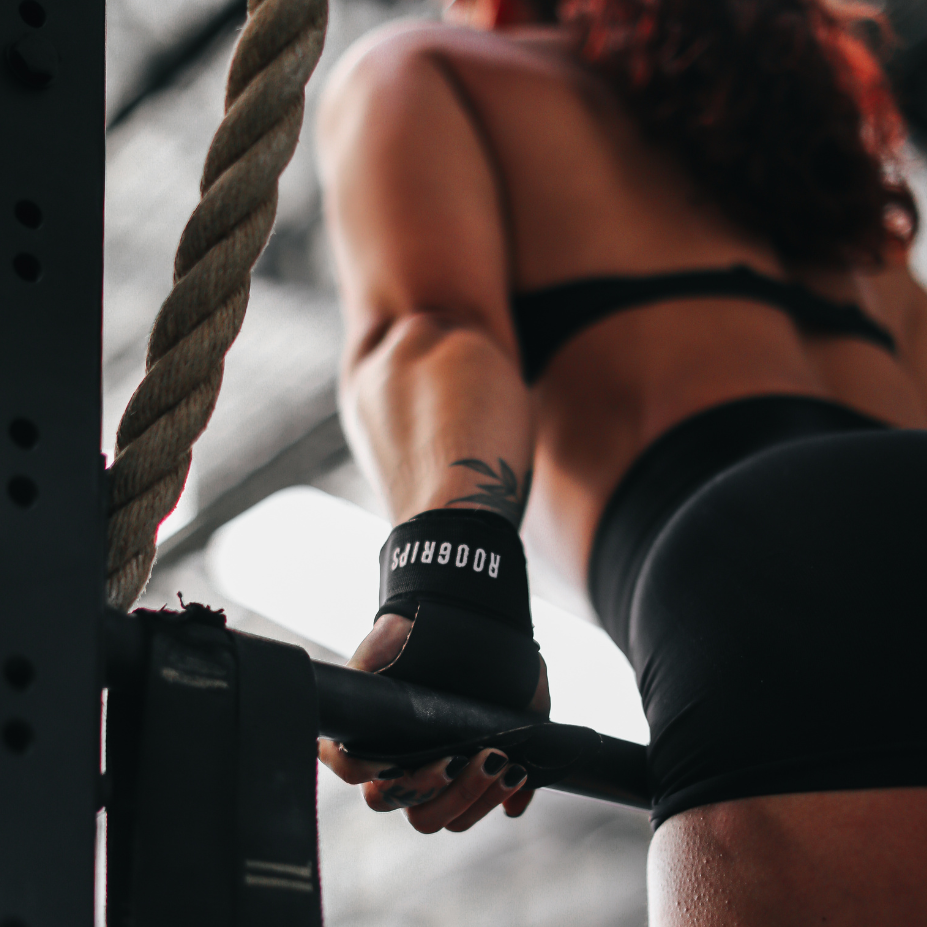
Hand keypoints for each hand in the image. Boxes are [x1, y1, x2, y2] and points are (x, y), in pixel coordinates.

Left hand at [318, 612, 550, 832]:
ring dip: (420, 787)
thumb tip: (516, 805)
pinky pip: (340, 759)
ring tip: (450, 759)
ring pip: (381, 799)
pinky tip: (395, 756)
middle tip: (489, 759)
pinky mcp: (355, 716)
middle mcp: (409, 766)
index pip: (451, 816)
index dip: (478, 806)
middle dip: (461, 796)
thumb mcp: (523, 708)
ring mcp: (380, 744)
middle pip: (422, 816)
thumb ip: (524, 755)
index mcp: (443, 771)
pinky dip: (361, 766)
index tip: (507, 772)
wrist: (466, 611)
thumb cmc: (494, 662)